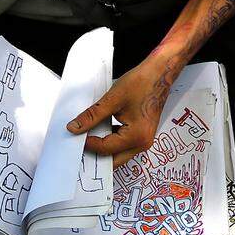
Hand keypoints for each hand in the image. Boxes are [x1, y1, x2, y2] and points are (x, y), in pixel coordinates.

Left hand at [67, 53, 182, 166]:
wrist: (159, 74)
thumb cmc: (142, 84)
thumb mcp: (112, 100)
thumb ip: (92, 116)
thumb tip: (75, 127)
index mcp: (137, 136)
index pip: (106, 149)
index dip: (88, 143)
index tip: (76, 135)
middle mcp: (143, 143)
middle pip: (114, 160)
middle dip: (96, 155)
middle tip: (80, 146)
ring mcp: (144, 140)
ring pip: (118, 154)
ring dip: (103, 148)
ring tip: (88, 137)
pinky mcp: (142, 134)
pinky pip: (123, 145)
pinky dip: (111, 141)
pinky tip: (101, 130)